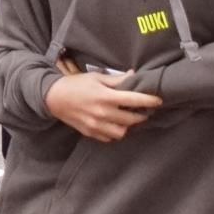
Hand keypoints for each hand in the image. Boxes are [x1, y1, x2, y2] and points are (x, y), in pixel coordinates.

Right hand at [44, 69, 161, 141]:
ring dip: (128, 126)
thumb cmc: (76, 84)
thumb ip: (117, 80)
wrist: (54, 98)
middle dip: (141, 115)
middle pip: (131, 119)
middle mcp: (102, 113)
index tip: (158, 100)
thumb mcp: (96, 77)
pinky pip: (110, 138)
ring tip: (128, 118)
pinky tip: (115, 124)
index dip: (149, 100)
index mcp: (105, 96)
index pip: (134, 100)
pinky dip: (115, 132)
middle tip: (144, 110)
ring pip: (122, 132)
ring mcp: (96, 125)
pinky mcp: (91, 133)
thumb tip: (133, 75)